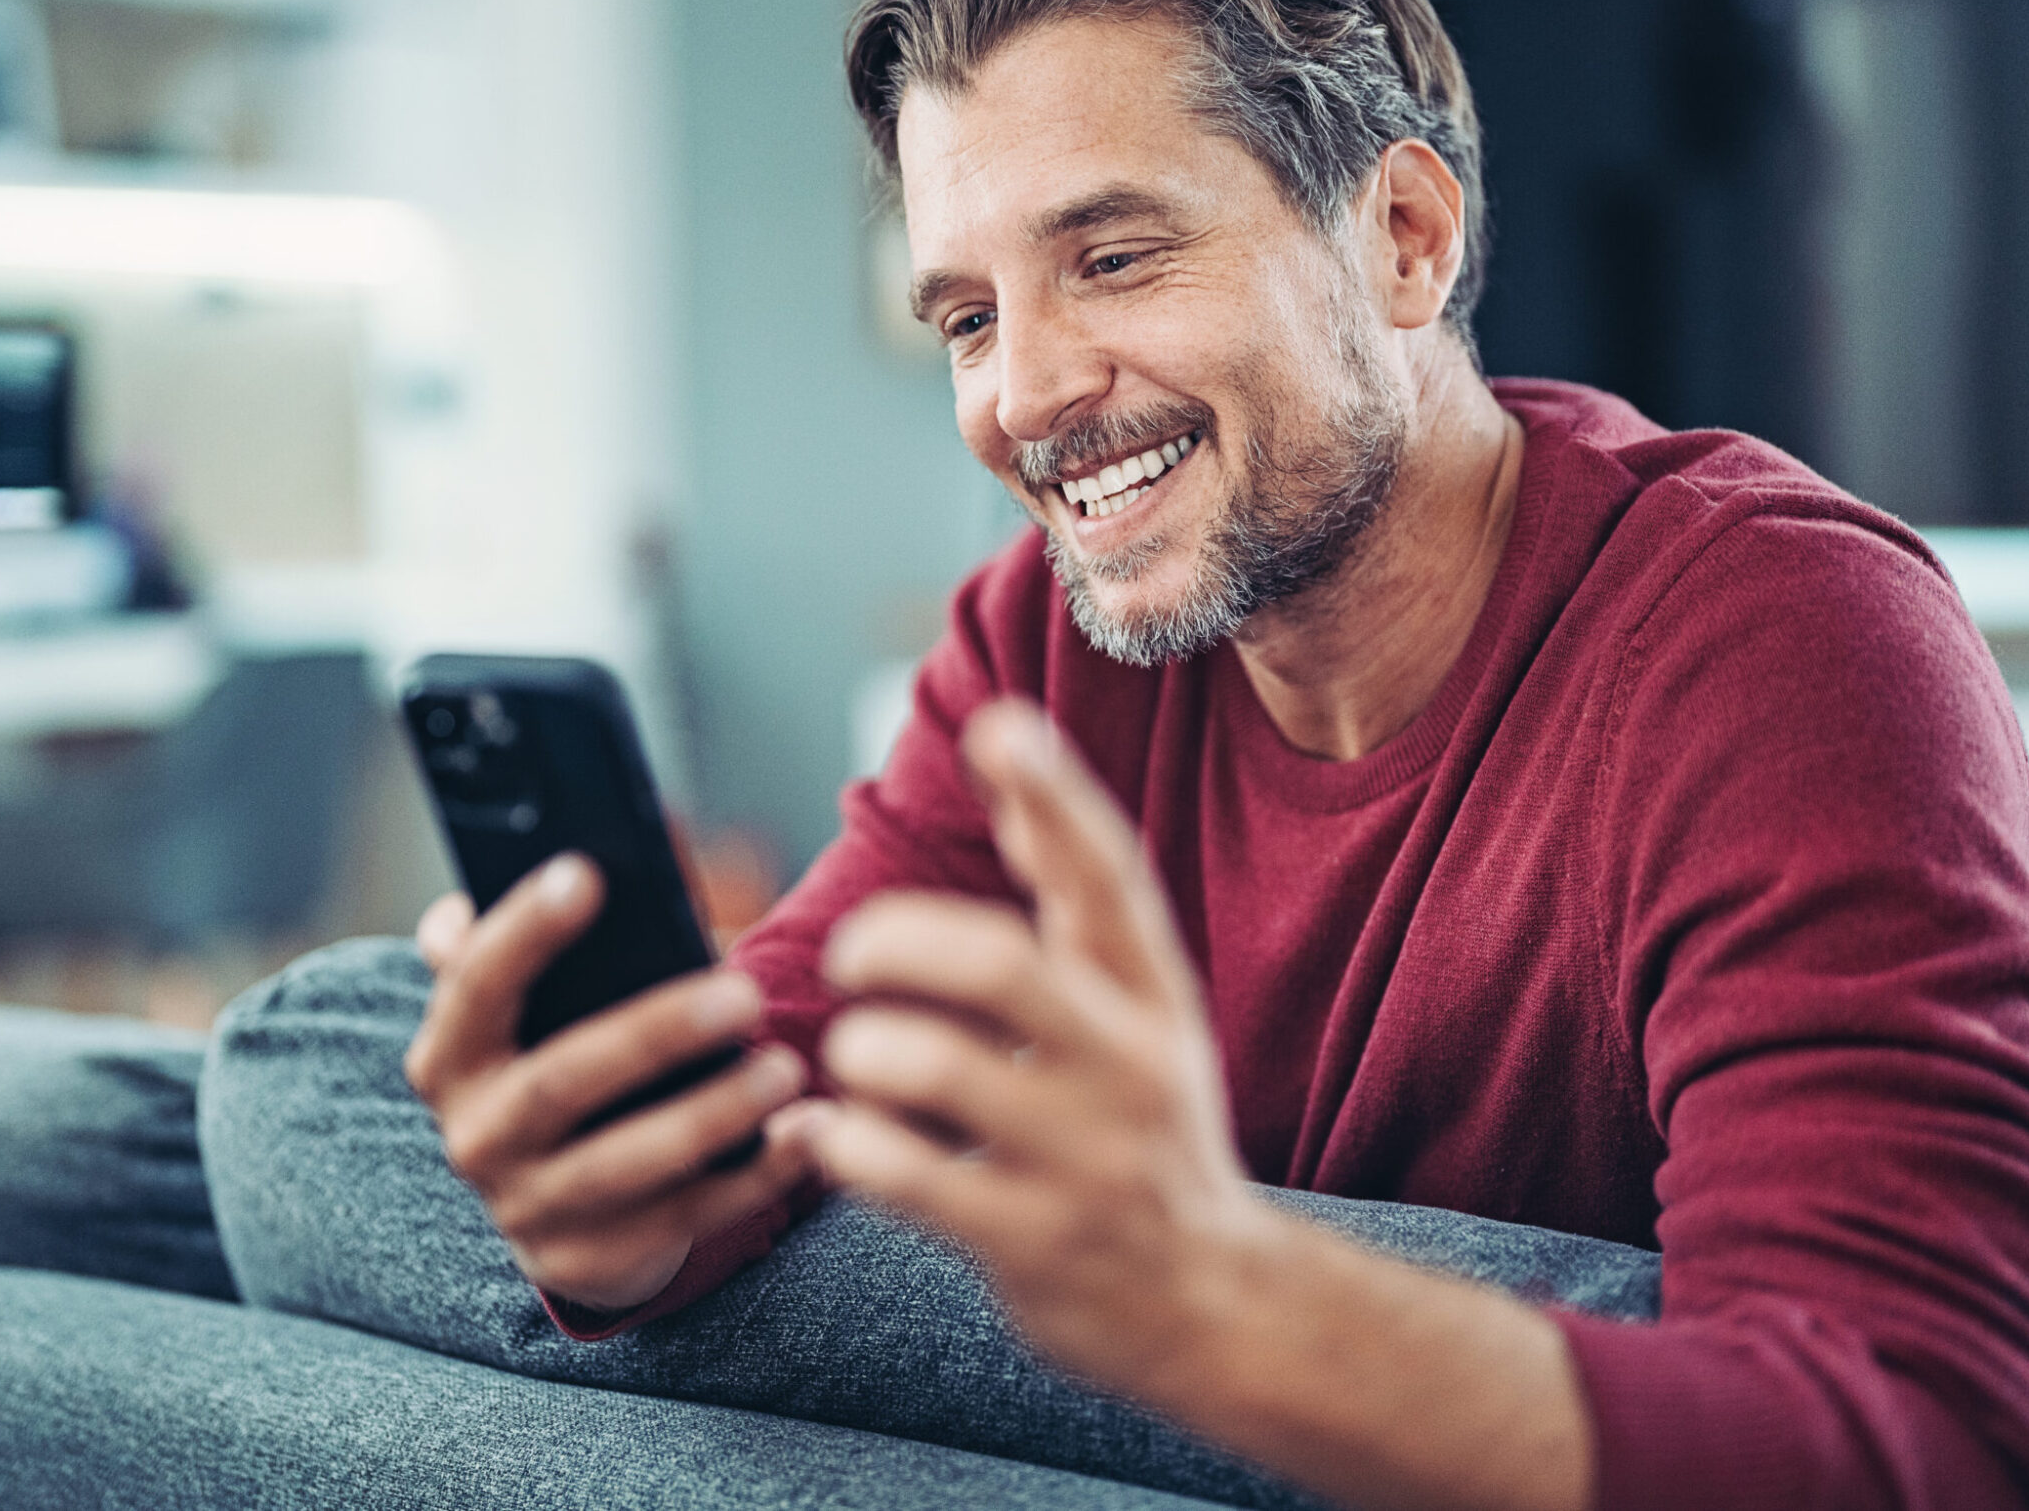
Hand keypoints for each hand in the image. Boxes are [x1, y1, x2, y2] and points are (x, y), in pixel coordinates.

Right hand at [404, 853, 814, 1311]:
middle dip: (654, 1033)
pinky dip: (757, 1175)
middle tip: (744, 992)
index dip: (524, 930)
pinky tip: (812, 1131)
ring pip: (628, 1163)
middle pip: (561, 1081)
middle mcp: (476, 1135)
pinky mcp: (594, 1259)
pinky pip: (688, 1218)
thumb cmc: (558, 1062)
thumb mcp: (530, 1009)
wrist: (555, 1208)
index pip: (474, 984)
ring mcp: (530, 1207)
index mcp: (451, 1053)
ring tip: (786, 1067)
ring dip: (714, 1113)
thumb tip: (566, 849)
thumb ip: (530, 939)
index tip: (587, 872)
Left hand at [787, 703, 1591, 1510]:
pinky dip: (840, 1144)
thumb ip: (1067, 889)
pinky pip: (903, 1174)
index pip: (1107, 876)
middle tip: (852, 957)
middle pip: (1000, 965)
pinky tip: (818, 1135)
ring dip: (862, 1052)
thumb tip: (1005, 734)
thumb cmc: (1141, 1124)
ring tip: (854, 1061)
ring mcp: (1084, 1157)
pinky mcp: (1032, 1239)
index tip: (997, 725)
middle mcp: (1129, 1063)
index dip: (1053, 797)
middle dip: (897, 941)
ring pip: (934, 1068)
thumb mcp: (1137, 1007)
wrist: (1210, 1302)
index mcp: (1151, 993)